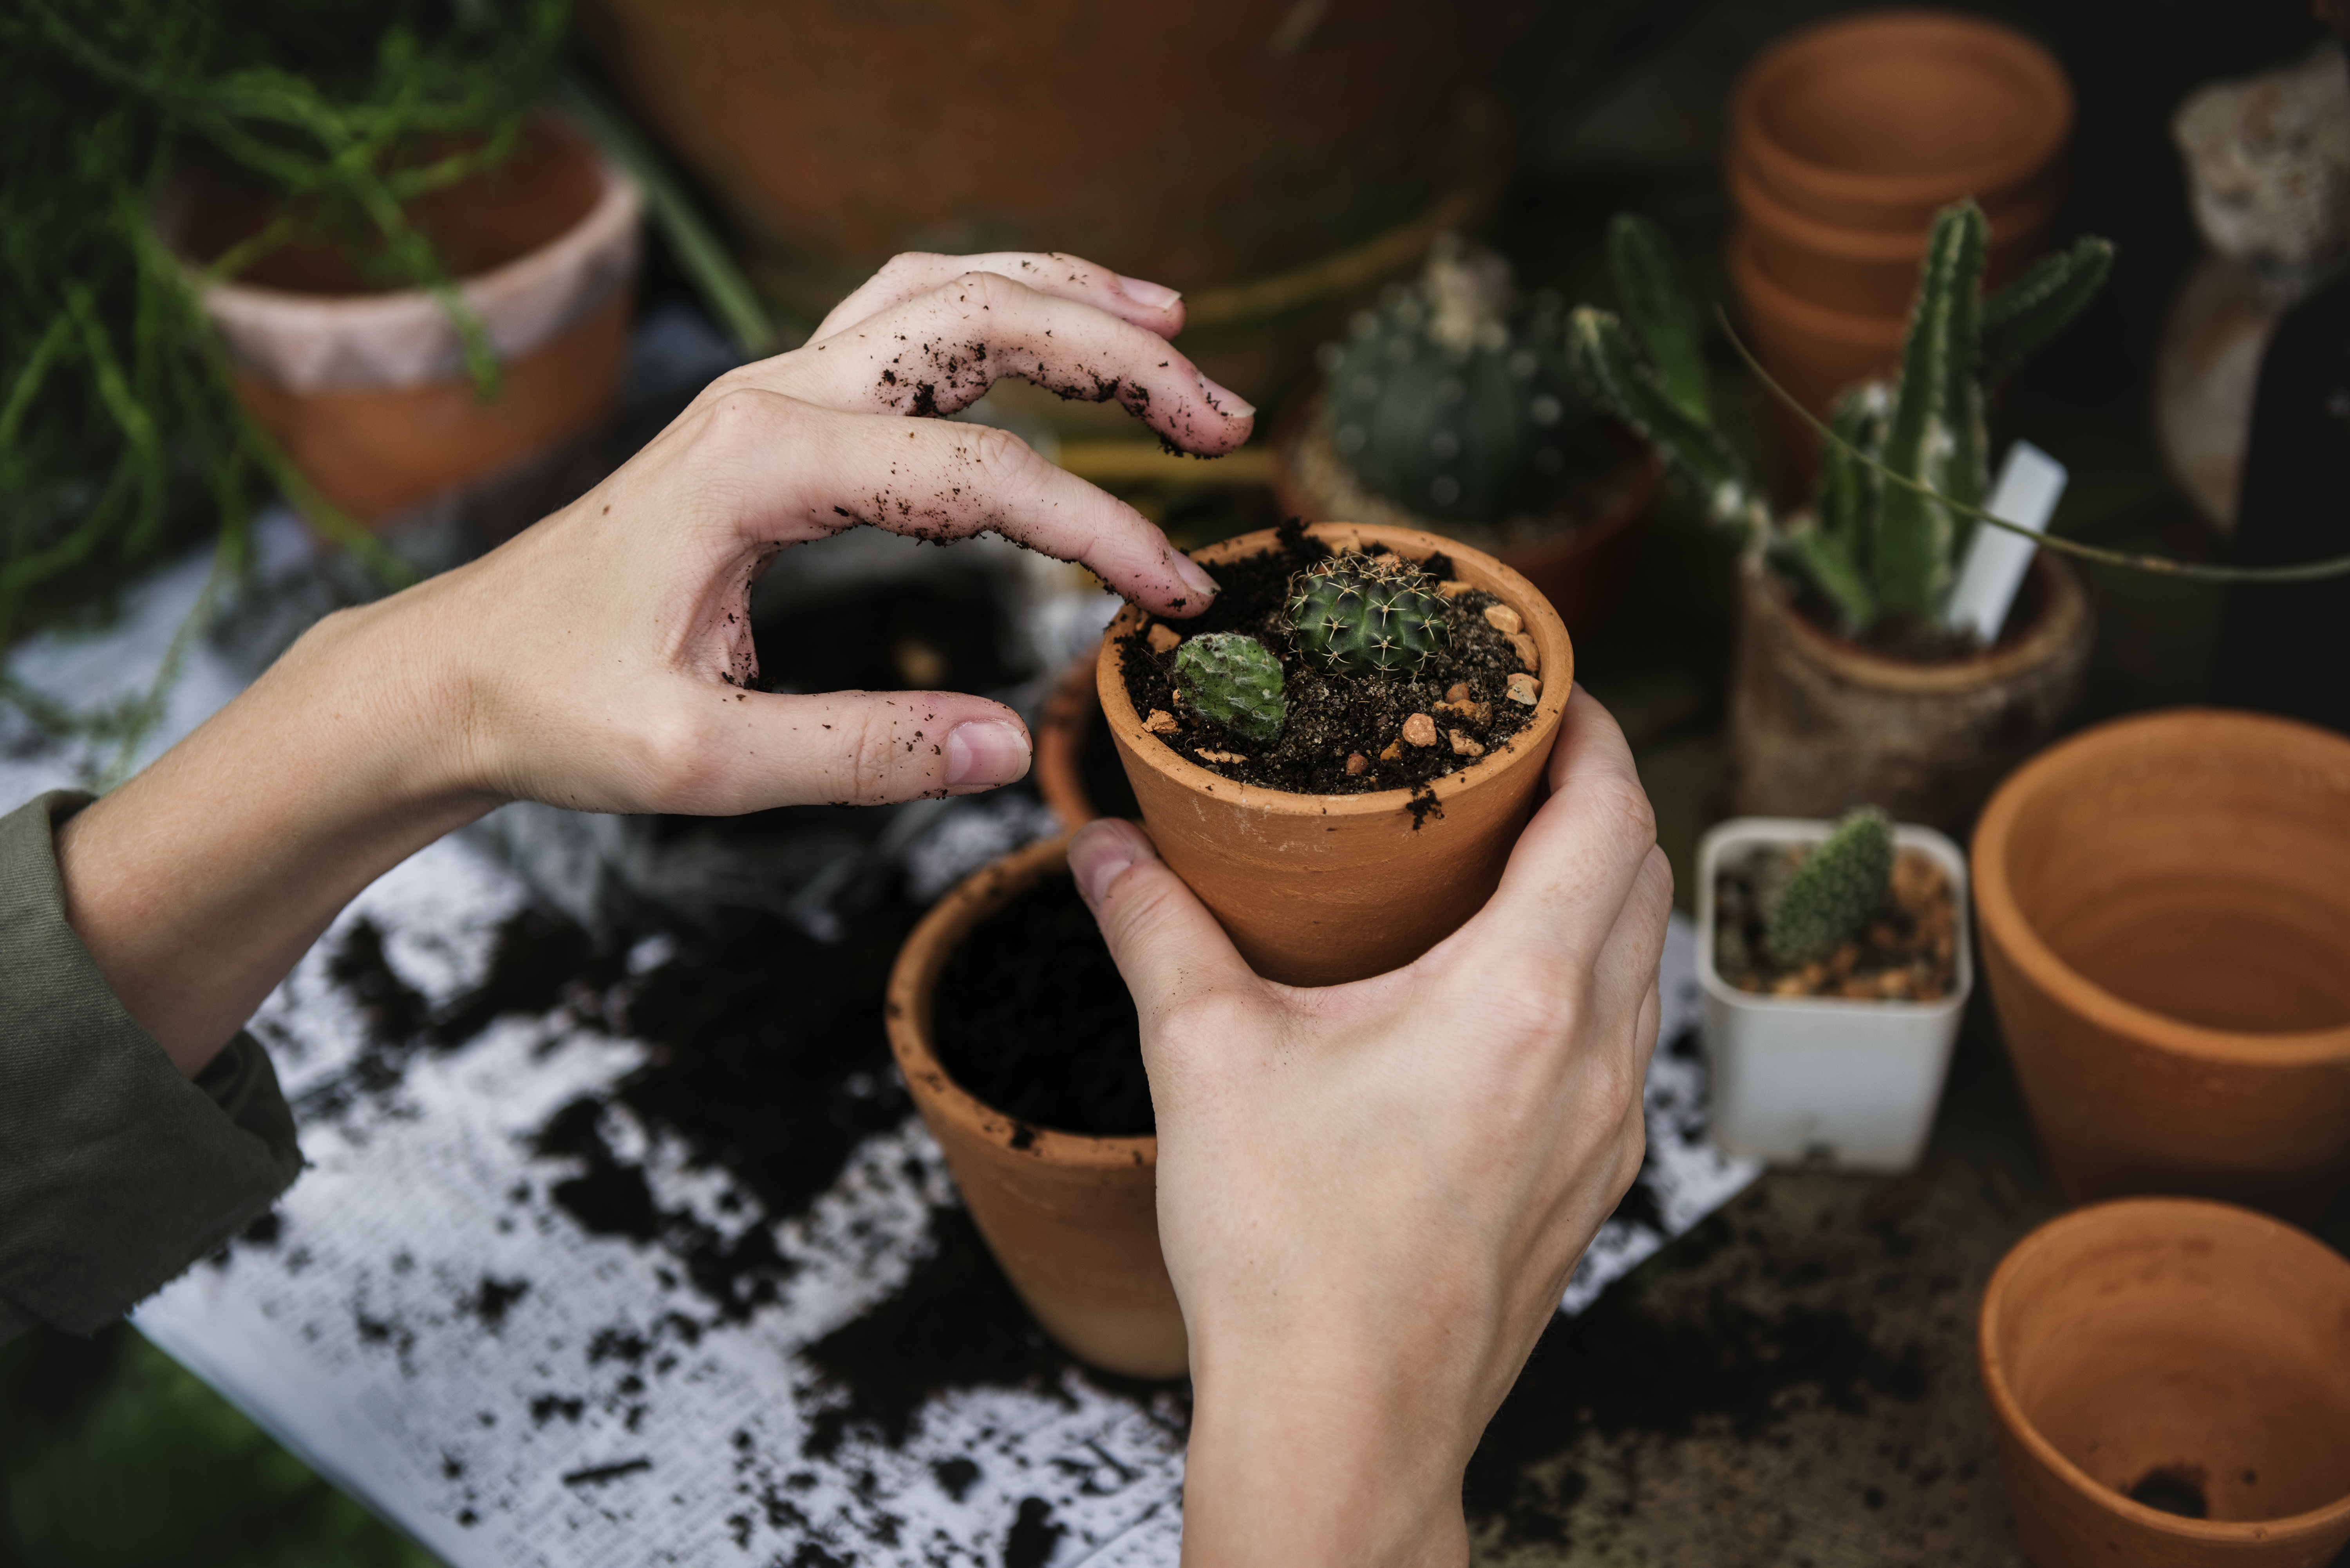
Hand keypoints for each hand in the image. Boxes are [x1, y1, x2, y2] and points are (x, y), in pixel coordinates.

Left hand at [58, 252, 1251, 1069]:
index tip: (1177, 596)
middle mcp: (771, 396)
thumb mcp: (701, 762)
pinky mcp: (774, 412)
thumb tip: (1007, 748)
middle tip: (1223, 419)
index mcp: (760, 466)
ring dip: (1065, 300)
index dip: (1100, 531)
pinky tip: (1056, 330)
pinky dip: (996, 310)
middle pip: (978, 322)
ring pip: (942, 293)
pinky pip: (902, 322)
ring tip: (1173, 328)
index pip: (981, 477)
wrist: (454, 671)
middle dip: (1117, 356)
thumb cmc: (558, 711)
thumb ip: (859, 753)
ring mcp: (771, 389)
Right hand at [1068, 689, 1671, 1566]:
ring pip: (1643, 967)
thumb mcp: (1204, 1060)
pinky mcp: (1592, 1189)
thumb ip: (1155, 930)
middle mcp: (1596, 1057)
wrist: (1343, 1429)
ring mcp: (1609, 1132)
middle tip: (1516, 761)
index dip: (1595, 732)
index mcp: (1523, 997)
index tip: (1548, 690)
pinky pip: (1624, 1046)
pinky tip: (1502, 995)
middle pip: (1645, 878)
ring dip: (1598, 894)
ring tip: (1509, 863)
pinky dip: (1588, 982)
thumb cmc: (1286, 1255)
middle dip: (1598, 799)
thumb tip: (1101, 845)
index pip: (1612, 814)